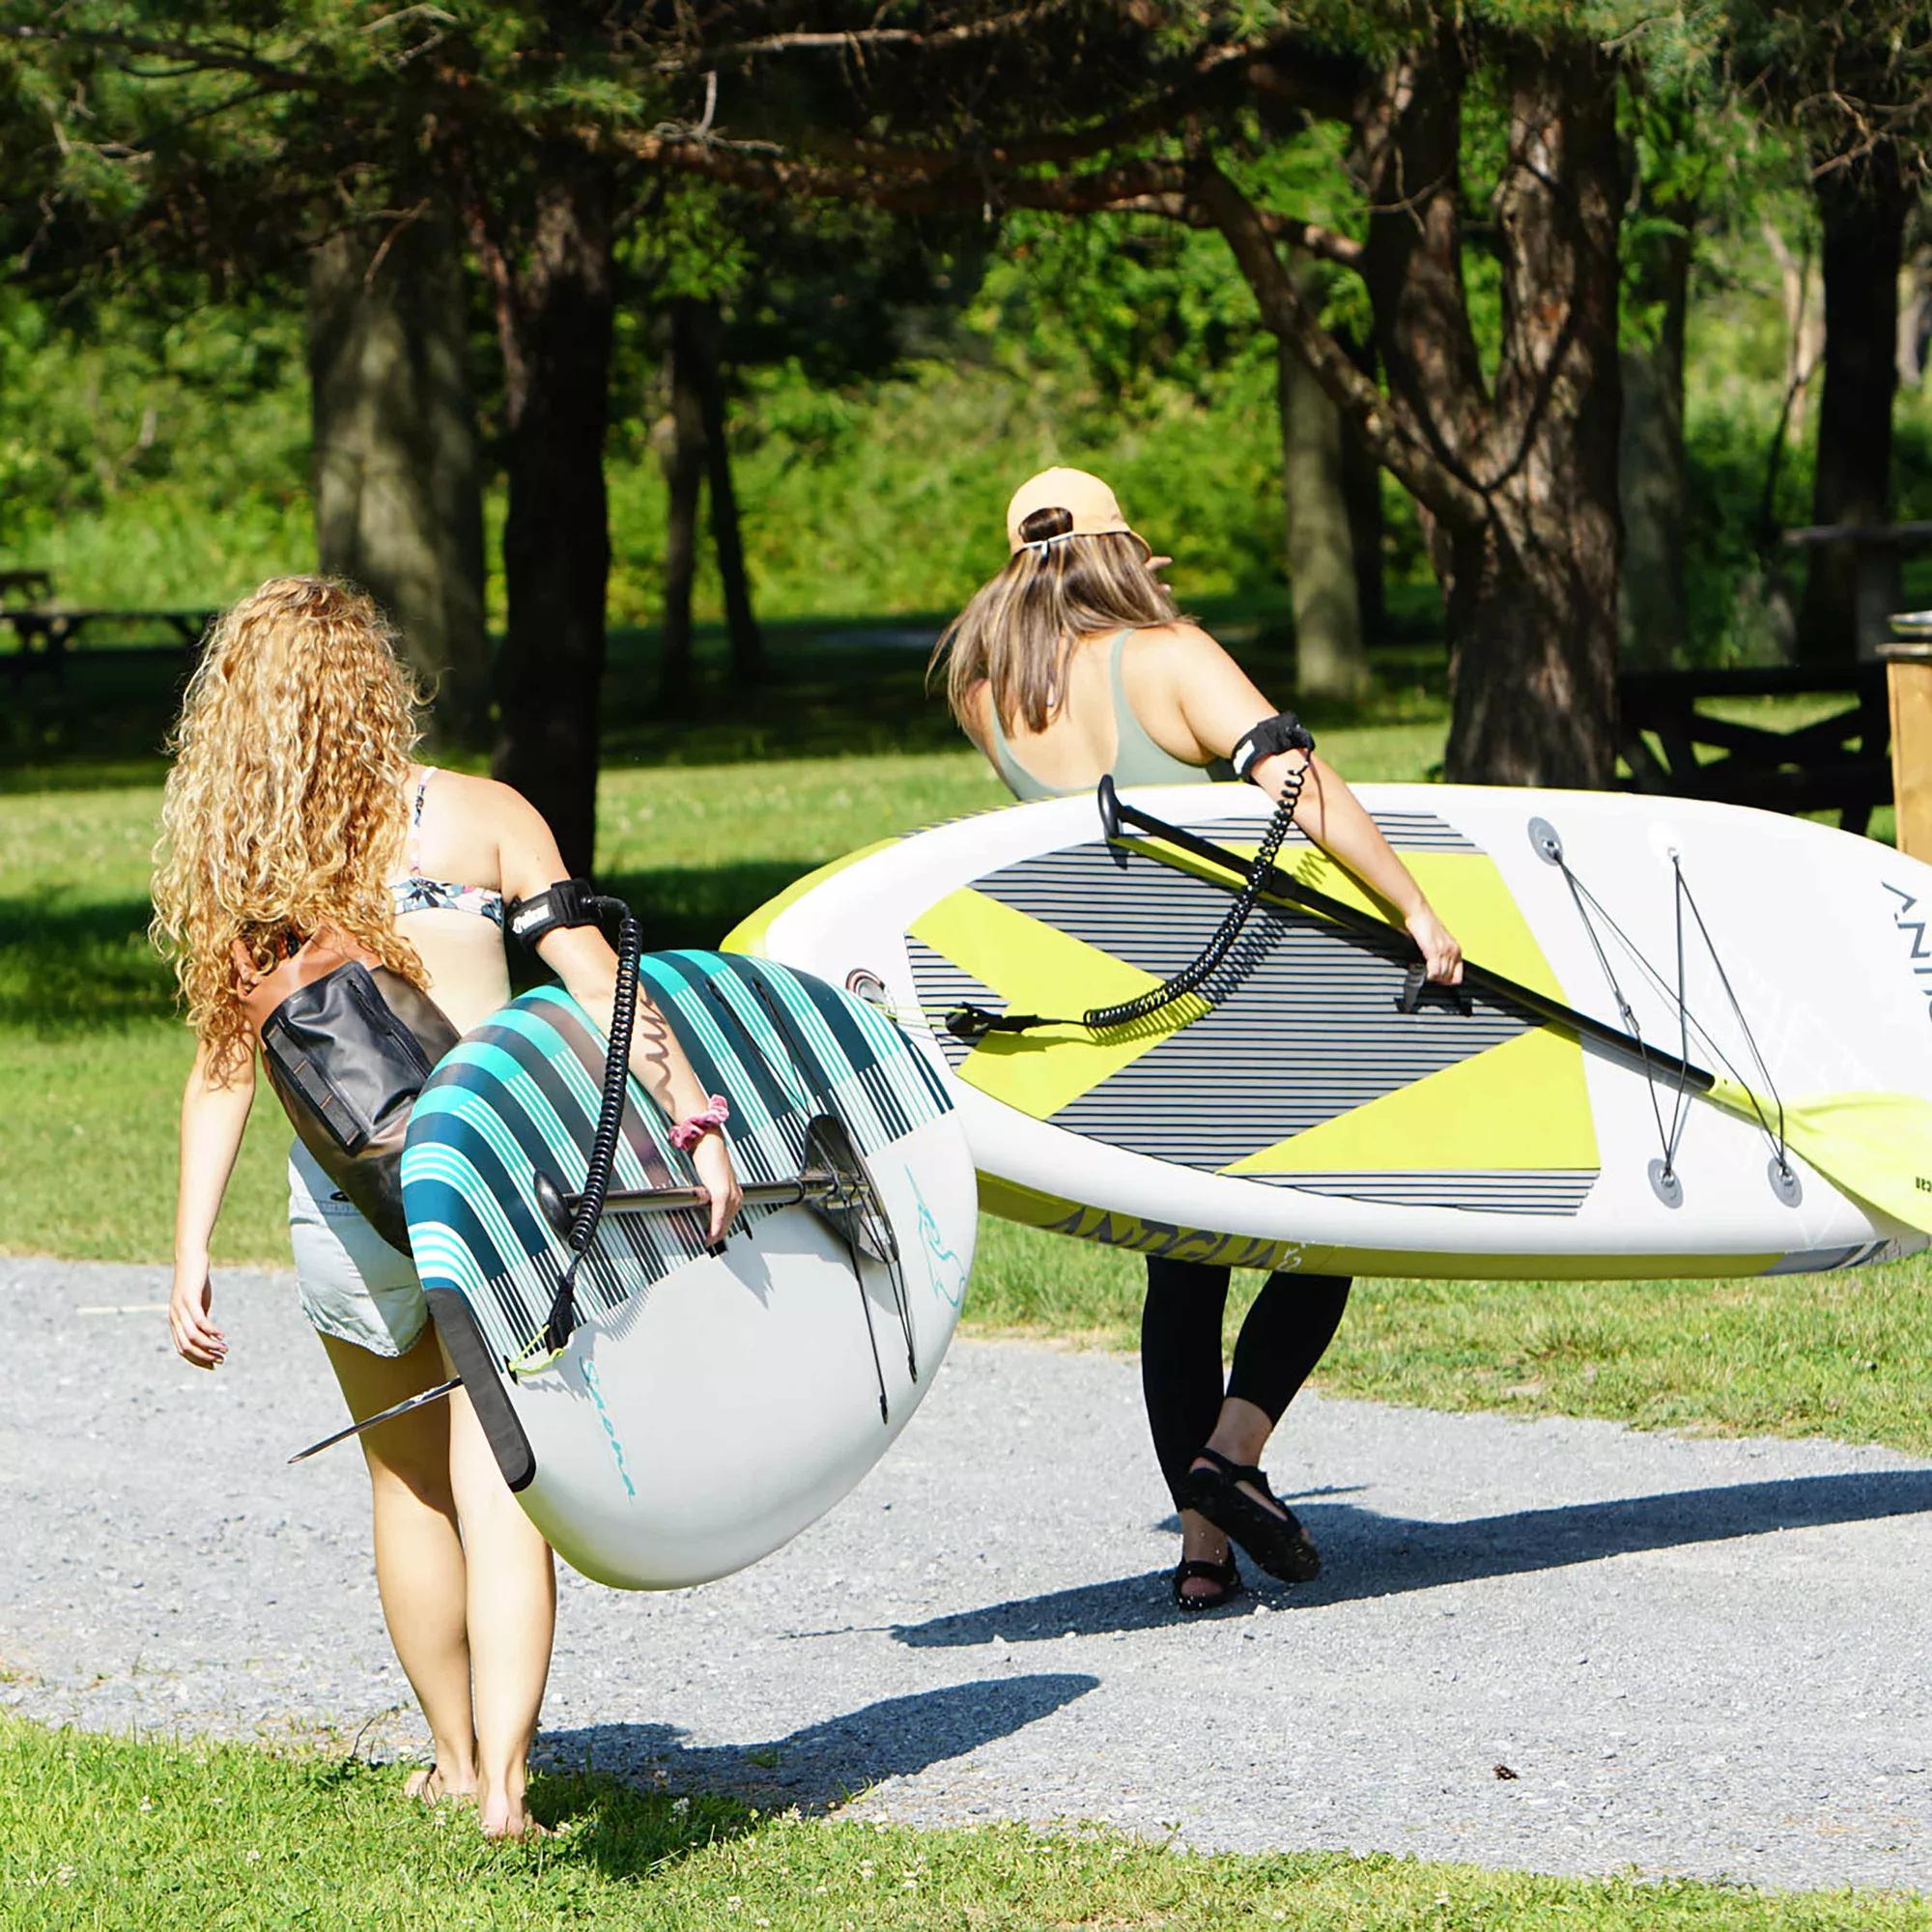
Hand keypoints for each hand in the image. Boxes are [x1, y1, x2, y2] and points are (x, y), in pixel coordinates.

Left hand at [169, 1263, 225, 1368]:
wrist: (190, 1258)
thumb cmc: (195, 1281)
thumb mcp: (198, 1302)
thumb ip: (200, 1317)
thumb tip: (208, 1333)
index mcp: (175, 1321)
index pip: (183, 1349)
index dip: (198, 1360)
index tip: (214, 1365)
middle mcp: (175, 1318)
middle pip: (187, 1346)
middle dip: (204, 1357)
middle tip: (221, 1359)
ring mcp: (181, 1309)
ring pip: (193, 1336)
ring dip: (210, 1346)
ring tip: (225, 1349)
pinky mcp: (190, 1299)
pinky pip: (200, 1321)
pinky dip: (212, 1331)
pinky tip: (222, 1335)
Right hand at [689, 1132, 742, 1247]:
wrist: (708, 1142)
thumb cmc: (709, 1157)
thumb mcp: (713, 1179)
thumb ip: (712, 1192)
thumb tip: (705, 1202)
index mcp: (735, 1193)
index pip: (730, 1218)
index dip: (722, 1230)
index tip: (714, 1240)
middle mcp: (735, 1195)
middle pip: (728, 1223)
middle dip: (719, 1235)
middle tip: (710, 1245)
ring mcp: (730, 1194)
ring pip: (725, 1221)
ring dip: (716, 1233)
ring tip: (708, 1242)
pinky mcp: (721, 1192)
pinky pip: (719, 1214)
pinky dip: (715, 1225)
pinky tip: (711, 1234)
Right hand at [1406, 903, 1463, 983]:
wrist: (1419, 912)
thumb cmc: (1426, 923)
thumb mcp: (1439, 940)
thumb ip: (1441, 952)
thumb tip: (1437, 965)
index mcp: (1456, 949)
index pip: (1458, 975)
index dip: (1449, 981)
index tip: (1440, 981)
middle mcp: (1452, 951)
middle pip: (1449, 977)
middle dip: (1440, 980)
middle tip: (1431, 977)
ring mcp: (1443, 952)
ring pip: (1442, 976)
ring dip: (1434, 978)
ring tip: (1426, 973)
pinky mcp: (1433, 951)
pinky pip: (1434, 972)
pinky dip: (1430, 976)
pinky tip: (1425, 973)